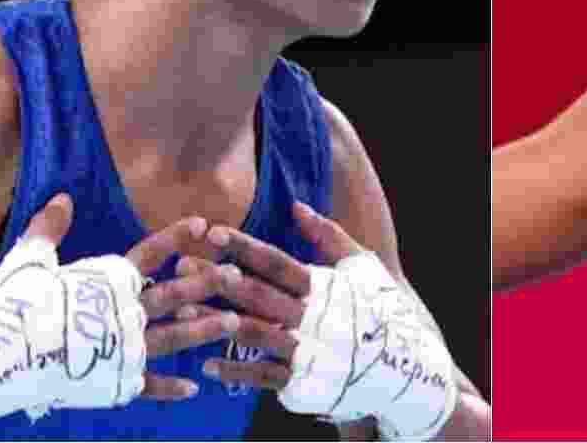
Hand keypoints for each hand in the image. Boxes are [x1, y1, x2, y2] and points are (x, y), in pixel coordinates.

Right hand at [22, 193, 252, 399]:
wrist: (0, 358)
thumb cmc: (13, 307)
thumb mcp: (30, 261)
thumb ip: (49, 229)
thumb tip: (62, 197)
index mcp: (109, 281)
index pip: (151, 252)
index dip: (177, 236)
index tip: (202, 223)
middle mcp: (126, 311)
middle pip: (175, 292)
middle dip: (208, 282)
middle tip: (237, 275)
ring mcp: (125, 347)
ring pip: (175, 336)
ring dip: (205, 329)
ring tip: (232, 322)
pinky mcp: (115, 379)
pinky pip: (149, 384)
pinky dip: (170, 387)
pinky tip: (194, 388)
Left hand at [173, 201, 365, 389]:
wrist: (404, 364)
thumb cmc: (377, 308)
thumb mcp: (361, 264)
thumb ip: (328, 235)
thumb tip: (297, 206)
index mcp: (322, 286)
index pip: (276, 261)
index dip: (244, 247)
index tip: (212, 232)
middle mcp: (311, 317)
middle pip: (258, 295)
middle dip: (218, 280)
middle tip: (183, 267)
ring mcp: (306, 350)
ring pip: (255, 333)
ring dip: (216, 322)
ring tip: (182, 313)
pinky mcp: (303, 381)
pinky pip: (264, 376)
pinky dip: (236, 372)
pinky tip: (207, 365)